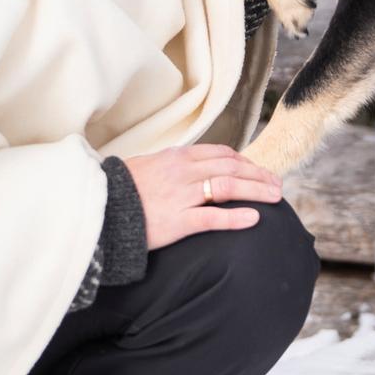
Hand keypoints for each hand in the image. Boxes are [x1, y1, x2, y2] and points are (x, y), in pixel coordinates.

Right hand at [122, 144, 283, 249]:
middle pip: (232, 168)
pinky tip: (254, 220)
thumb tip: (189, 166)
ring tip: (275, 198)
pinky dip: (237, 217)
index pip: (221, 154)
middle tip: (277, 185)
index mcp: (177, 157)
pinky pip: (213, 217)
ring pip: (229, 187)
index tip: (258, 170)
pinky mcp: (178, 221)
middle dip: (259, 176)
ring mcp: (182, 195)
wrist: (98, 208)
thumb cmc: (119, 190)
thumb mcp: (146, 166)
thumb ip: (170, 165)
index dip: (245, 162)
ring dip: (256, 191)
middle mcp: (183, 172)